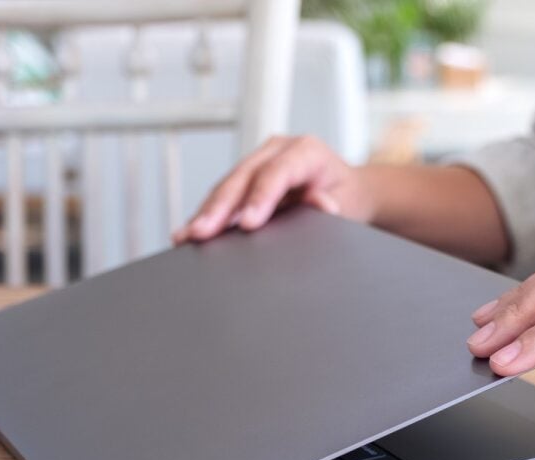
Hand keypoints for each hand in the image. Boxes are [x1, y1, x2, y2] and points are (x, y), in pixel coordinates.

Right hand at [172, 135, 372, 243]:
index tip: (247, 224)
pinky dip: (208, 213)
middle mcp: (279, 149)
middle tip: (202, 232)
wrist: (347, 191)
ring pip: (228, 185)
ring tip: (186, 236)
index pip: (277, 173)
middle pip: (244, 177)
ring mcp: (260, 160)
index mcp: (307, 150)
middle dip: (221, 207)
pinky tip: (188, 231)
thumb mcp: (347, 203)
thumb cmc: (347, 197)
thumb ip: (332, 204)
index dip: (260, 198)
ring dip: (207, 212)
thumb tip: (320, 205)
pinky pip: (225, 194)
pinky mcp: (248, 176)